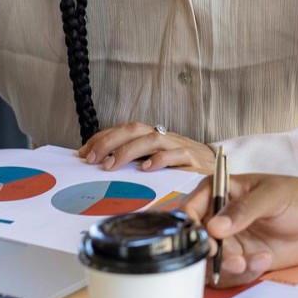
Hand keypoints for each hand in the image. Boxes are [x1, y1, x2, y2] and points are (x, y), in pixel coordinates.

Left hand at [79, 123, 215, 173]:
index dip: (102, 138)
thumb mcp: (154, 160)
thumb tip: (99, 166)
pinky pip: (175, 155)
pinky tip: (146, 168)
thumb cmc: (180, 166)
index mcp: (151, 136)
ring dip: (128, 150)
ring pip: (152, 139)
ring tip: (111, 165)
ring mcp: (177, 146)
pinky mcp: (191, 159)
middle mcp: (163, 137)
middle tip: (92, 159)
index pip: (123, 130)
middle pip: (135, 129)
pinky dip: (159, 159)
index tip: (83, 153)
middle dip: (109, 142)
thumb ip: (133, 161)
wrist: (215, 167)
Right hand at [183, 172, 297, 285]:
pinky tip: (265, 259)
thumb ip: (244, 209)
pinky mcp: (239, 261)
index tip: (208, 240)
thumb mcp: (272, 196)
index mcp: (219, 192)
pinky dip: (244, 274)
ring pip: (208, 263)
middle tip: (233, 259)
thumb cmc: (297, 197)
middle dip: (210, 255)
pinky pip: (229, 276)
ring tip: (254, 260)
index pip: (190, 209)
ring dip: (228, 268)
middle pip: (193, 241)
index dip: (191, 226)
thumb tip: (215, 227)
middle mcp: (217, 218)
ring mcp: (227, 242)